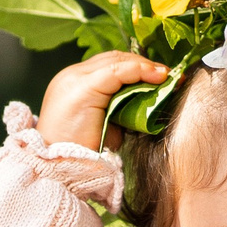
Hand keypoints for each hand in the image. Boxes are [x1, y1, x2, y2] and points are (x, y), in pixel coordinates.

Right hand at [36, 51, 166, 152]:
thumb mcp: (104, 126)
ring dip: (144, 66)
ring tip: (166, 76)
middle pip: (113, 59)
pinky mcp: (83, 88)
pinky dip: (140, 71)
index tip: (160, 76)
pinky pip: (117, 71)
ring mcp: (74, 79)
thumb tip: (146, 104)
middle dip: (143, 64)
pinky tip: (157, 77)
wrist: (57, 168)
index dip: (135, 67)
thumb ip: (118, 110)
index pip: (108, 65)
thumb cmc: (80, 153)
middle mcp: (70, 76)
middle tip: (169, 75)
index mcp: (73, 84)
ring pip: (116, 61)